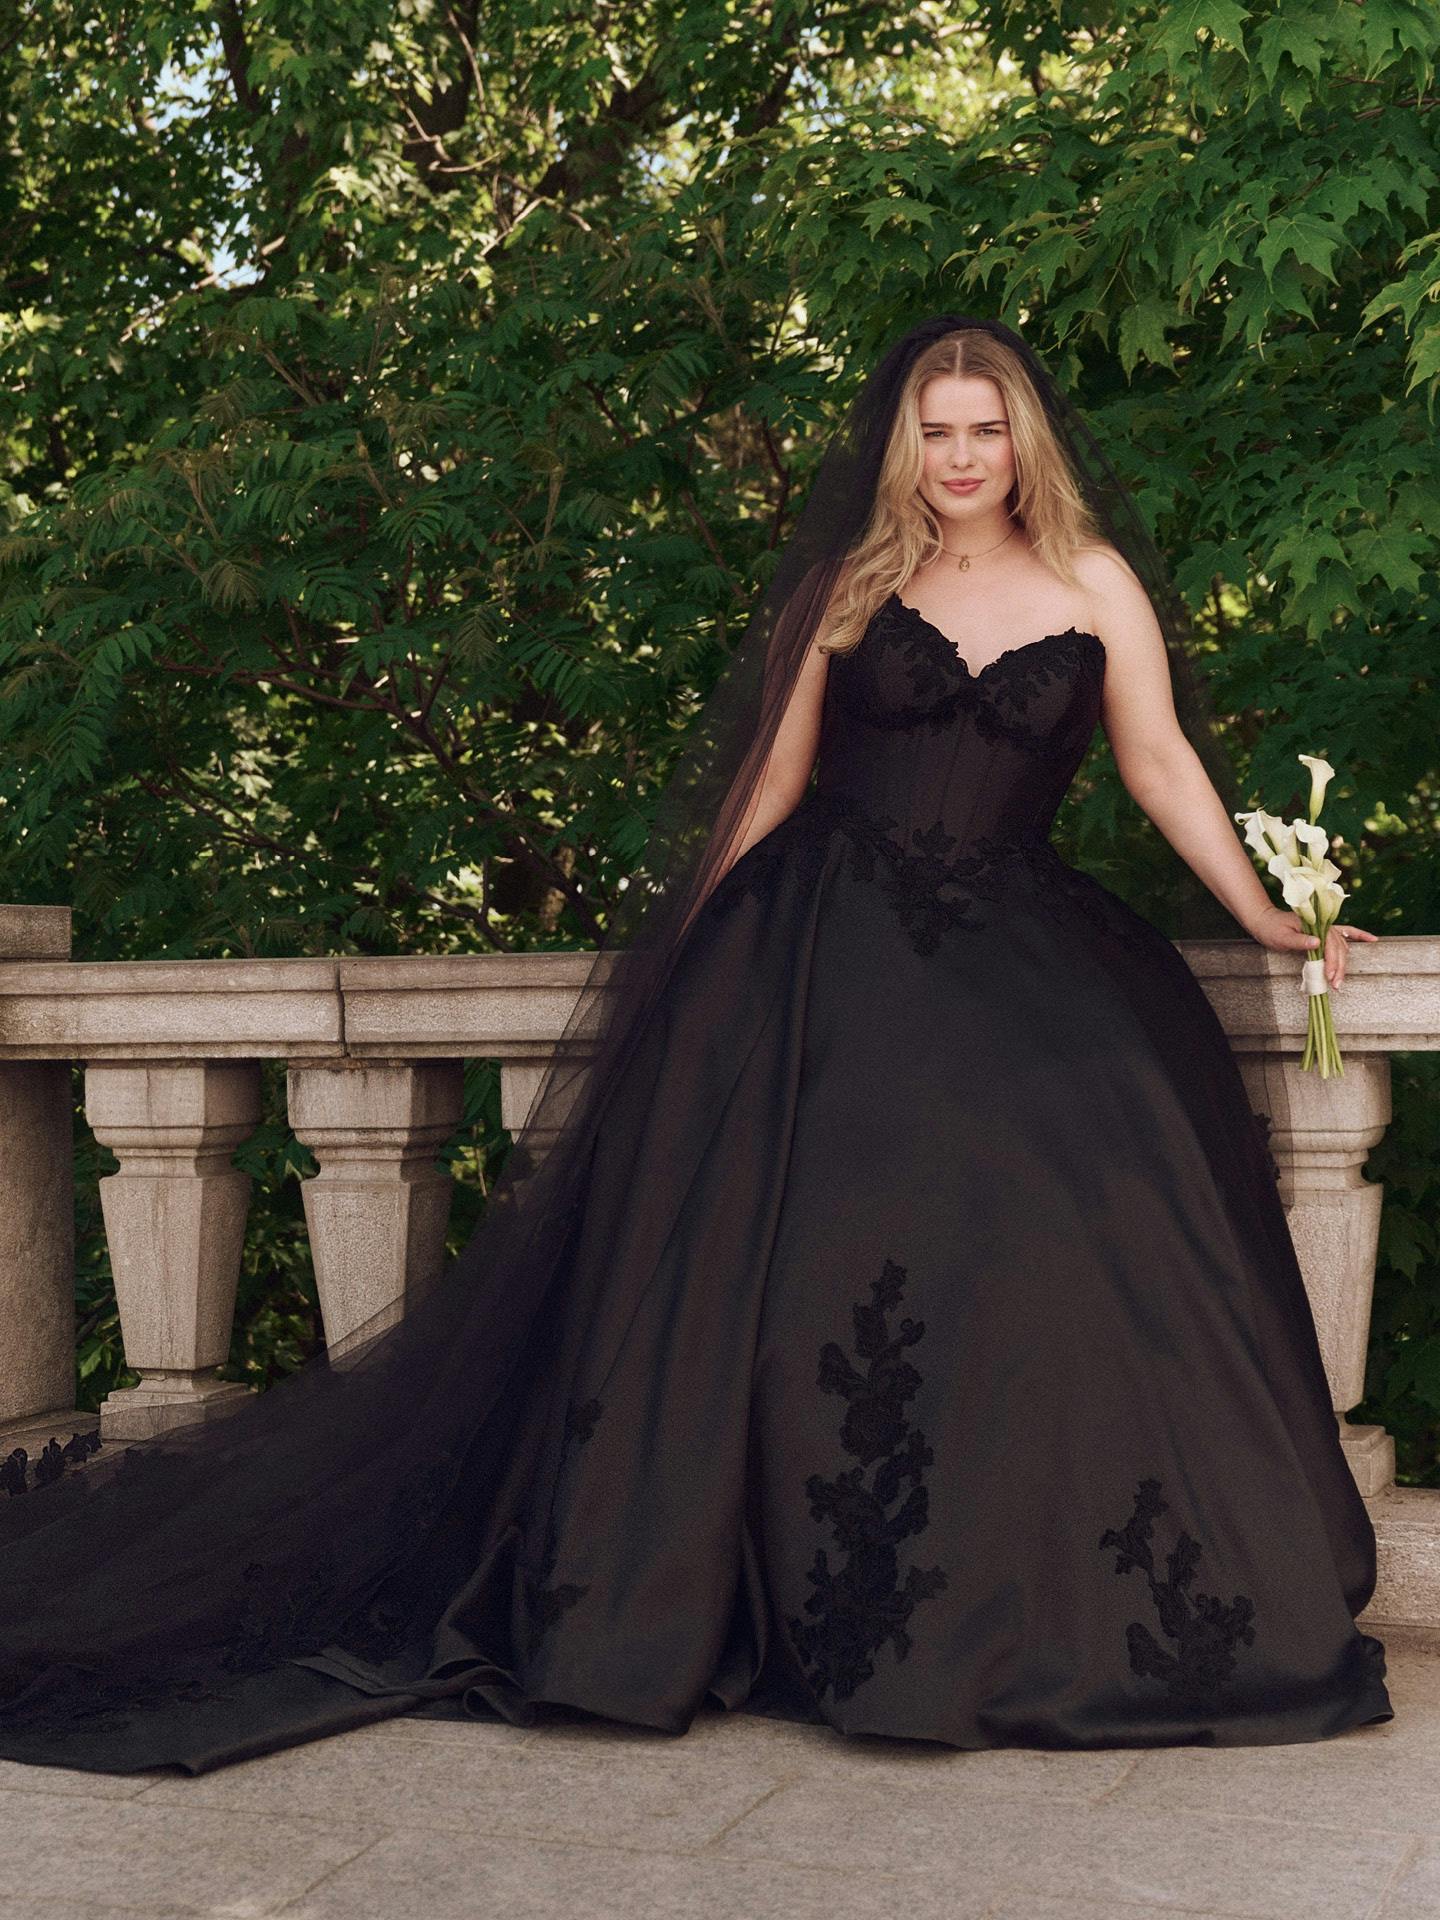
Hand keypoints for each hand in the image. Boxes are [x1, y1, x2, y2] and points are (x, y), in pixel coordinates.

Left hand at [1244, 905, 1379, 986]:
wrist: (1265, 920)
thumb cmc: (1272, 929)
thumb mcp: (1282, 936)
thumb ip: (1299, 940)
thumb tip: (1317, 943)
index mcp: (1316, 926)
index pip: (1330, 946)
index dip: (1332, 962)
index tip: (1331, 977)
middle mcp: (1324, 926)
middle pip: (1339, 949)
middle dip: (1339, 968)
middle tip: (1336, 985)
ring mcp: (1326, 929)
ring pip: (1342, 947)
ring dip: (1343, 964)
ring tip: (1339, 981)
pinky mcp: (1325, 932)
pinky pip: (1346, 933)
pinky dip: (1359, 936)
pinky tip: (1372, 940)